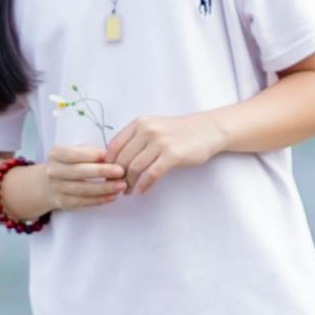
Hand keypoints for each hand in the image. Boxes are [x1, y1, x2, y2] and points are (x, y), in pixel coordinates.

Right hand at [36, 142, 128, 212]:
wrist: (49, 184)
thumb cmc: (70, 164)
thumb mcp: (77, 151)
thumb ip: (91, 152)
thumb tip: (110, 157)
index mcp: (56, 154)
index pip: (72, 154)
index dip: (91, 155)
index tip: (108, 155)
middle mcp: (53, 171)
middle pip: (79, 172)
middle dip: (102, 172)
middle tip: (121, 171)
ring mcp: (57, 189)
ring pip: (83, 190)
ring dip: (105, 188)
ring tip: (121, 185)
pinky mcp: (64, 203)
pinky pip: (84, 202)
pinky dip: (101, 199)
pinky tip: (113, 195)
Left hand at [107, 113, 228, 196]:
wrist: (207, 130)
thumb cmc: (178, 132)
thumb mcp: (153, 127)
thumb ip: (135, 138)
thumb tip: (115, 159)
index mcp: (139, 123)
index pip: (114, 145)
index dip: (108, 163)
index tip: (108, 175)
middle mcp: (147, 130)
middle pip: (123, 158)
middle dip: (117, 176)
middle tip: (116, 187)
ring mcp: (160, 142)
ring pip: (135, 167)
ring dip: (129, 183)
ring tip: (128, 191)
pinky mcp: (172, 155)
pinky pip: (152, 174)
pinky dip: (144, 185)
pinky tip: (141, 191)